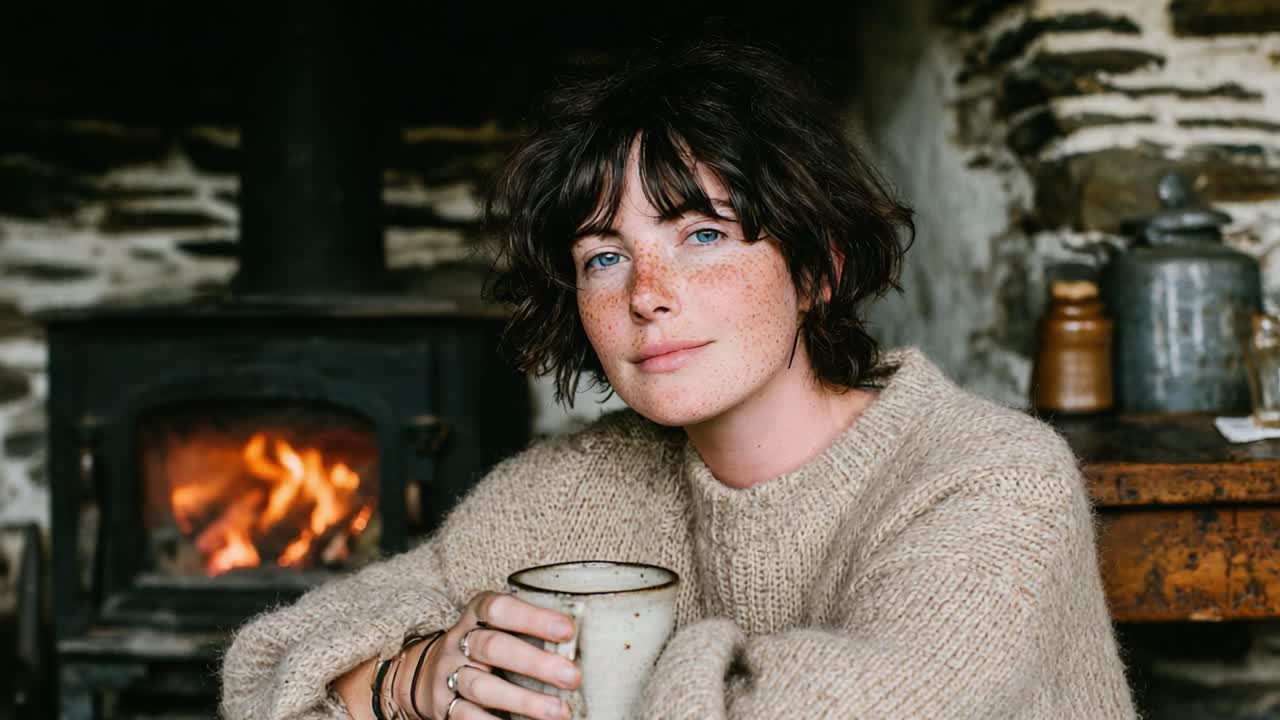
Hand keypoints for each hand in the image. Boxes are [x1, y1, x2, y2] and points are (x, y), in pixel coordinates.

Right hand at [399, 591, 580, 719]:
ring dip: (524, 701)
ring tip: (559, 713)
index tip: (568, 630)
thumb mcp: (498, 629)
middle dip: (535, 663)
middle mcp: (460, 642)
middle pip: (493, 647)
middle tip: (573, 677)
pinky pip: (467, 718)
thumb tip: (589, 643)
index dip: (533, 618)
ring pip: (483, 686)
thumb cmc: (483, 647)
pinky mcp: (444, 707)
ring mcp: (450, 675)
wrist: (427, 674)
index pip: (499, 608)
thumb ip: (531, 631)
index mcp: (476, 615)